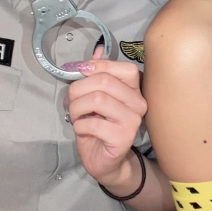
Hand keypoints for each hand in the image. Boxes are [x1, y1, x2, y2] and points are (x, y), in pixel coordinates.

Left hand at [65, 48, 147, 183]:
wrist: (104, 161)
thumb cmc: (99, 127)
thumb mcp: (95, 97)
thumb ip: (97, 74)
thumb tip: (96, 50)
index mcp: (134, 90)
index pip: (124, 68)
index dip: (99, 66)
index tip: (81, 73)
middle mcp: (139, 103)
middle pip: (104, 82)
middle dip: (79, 90)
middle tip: (72, 102)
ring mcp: (133, 121)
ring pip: (97, 99)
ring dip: (77, 108)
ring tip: (76, 116)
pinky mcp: (123, 137)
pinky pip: (93, 123)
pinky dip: (79, 125)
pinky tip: (82, 130)